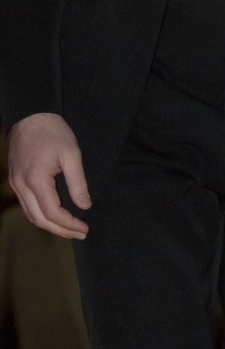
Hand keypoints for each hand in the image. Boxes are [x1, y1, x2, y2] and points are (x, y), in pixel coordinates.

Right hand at [8, 113, 90, 238]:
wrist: (31, 115)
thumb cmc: (53, 132)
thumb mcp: (72, 155)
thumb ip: (78, 183)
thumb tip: (85, 206)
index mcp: (36, 180)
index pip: (52, 213)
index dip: (69, 224)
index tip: (85, 227)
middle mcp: (21, 185)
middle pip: (39, 219)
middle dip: (61, 230)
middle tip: (81, 234)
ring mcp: (15, 183)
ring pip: (30, 215)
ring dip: (50, 225)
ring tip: (70, 229)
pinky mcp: (15, 180)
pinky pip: (27, 205)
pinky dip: (40, 215)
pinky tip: (55, 216)